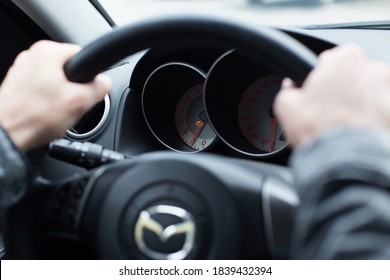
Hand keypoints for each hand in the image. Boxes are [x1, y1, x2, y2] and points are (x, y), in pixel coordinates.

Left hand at [0, 40, 111, 150]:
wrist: (7, 135)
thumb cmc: (34, 118)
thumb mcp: (79, 102)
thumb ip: (99, 87)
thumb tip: (105, 82)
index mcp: (47, 52)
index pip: (82, 55)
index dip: (90, 76)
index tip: (86, 91)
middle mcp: (32, 56)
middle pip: (69, 70)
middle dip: (75, 89)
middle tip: (71, 105)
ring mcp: (23, 71)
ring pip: (57, 82)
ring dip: (62, 97)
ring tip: (56, 112)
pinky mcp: (18, 85)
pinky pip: (43, 90)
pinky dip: (48, 102)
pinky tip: (46, 114)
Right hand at [274, 44, 389, 147]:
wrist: (347, 160)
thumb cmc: (321, 130)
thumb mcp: (286, 107)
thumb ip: (287, 91)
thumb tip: (289, 90)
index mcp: (344, 58)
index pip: (328, 59)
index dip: (318, 77)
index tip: (314, 92)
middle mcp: (373, 68)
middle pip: (352, 75)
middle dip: (341, 89)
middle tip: (327, 111)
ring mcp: (388, 90)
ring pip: (369, 93)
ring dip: (358, 103)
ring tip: (343, 125)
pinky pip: (380, 111)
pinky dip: (371, 119)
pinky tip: (357, 133)